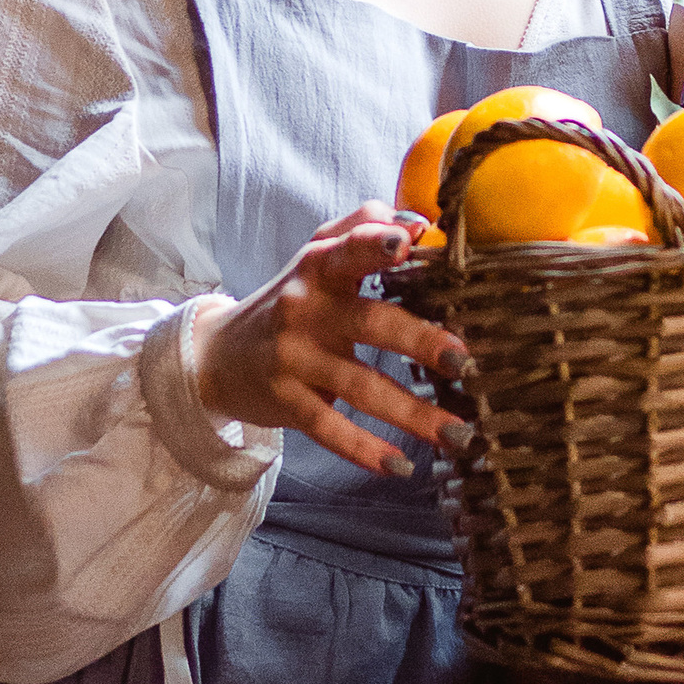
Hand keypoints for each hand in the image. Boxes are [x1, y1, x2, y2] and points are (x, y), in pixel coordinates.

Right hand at [191, 206, 470, 481]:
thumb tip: (417, 218)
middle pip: (371, 322)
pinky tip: (400, 466)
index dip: (377, 244)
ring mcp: (294, 357)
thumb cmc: (292, 300)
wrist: (218, 355)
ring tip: (459, 434)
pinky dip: (365, 450)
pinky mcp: (286, 400)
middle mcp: (305, 307)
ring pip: (361, 386)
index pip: (351, 247)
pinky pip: (330, 428)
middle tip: (465, 361)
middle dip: (420, 342)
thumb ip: (363, 226)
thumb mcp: (318, 255)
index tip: (409, 243)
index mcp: (321, 265)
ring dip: (413, 414)